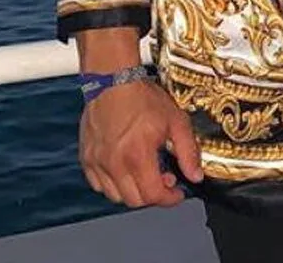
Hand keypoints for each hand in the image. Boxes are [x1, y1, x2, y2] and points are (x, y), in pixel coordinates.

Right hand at [79, 79, 203, 208]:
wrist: (113, 81)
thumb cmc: (142, 97)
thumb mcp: (175, 120)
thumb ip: (188, 151)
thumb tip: (196, 175)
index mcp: (137, 155)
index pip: (153, 195)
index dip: (169, 199)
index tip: (177, 193)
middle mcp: (114, 163)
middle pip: (134, 200)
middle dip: (154, 194)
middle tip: (164, 179)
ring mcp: (98, 162)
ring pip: (116, 196)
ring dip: (134, 191)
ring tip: (145, 171)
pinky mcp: (87, 158)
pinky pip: (99, 185)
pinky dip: (114, 184)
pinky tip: (126, 168)